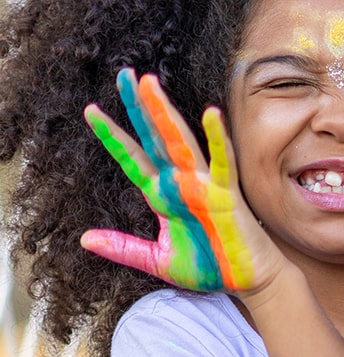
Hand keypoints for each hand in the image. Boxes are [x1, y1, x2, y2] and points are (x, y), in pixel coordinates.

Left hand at [80, 69, 282, 293]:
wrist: (247, 283)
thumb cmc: (209, 269)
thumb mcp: (157, 261)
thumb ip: (123, 248)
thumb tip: (84, 239)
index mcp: (162, 196)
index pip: (133, 159)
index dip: (112, 136)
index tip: (91, 110)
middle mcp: (180, 184)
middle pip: (153, 138)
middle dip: (138, 106)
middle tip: (124, 73)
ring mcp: (203, 187)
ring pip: (179, 143)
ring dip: (164, 113)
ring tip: (149, 83)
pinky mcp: (226, 196)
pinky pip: (222, 163)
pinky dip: (217, 139)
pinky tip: (210, 114)